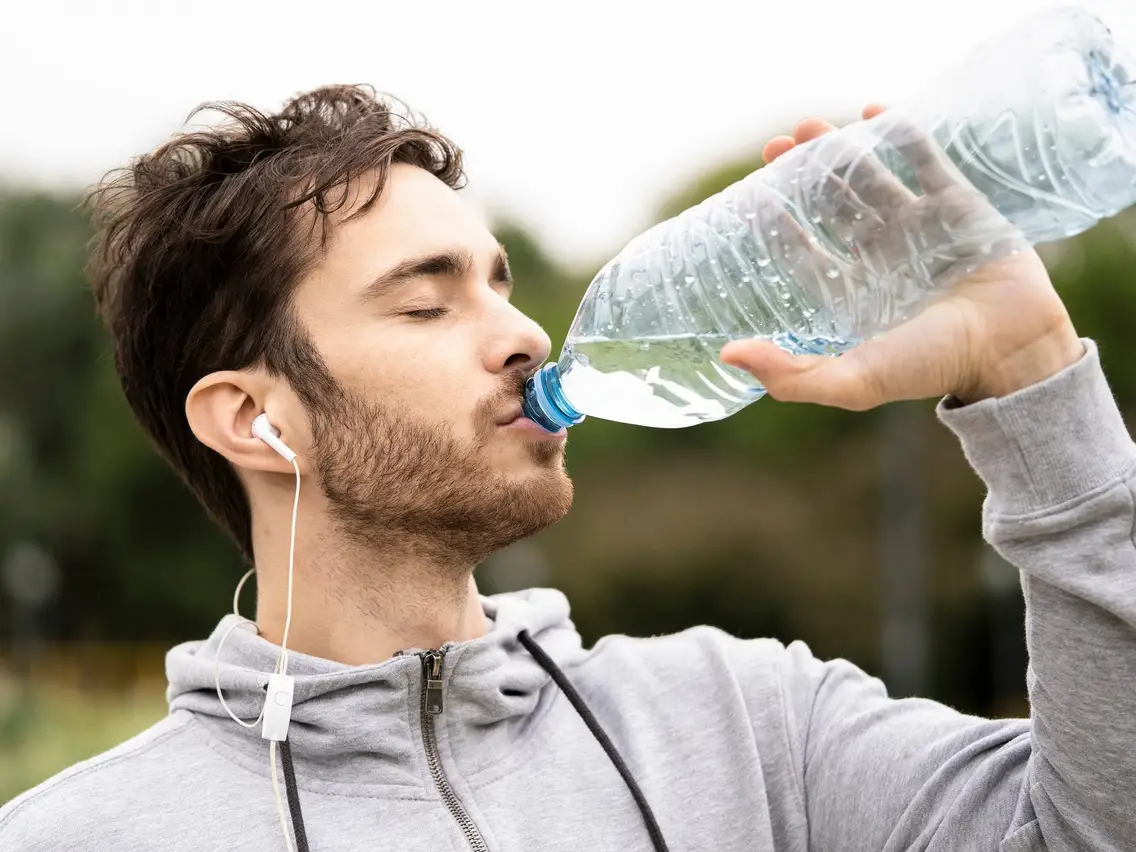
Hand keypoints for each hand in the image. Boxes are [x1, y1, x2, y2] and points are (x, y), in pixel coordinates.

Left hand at [719, 105, 1084, 407]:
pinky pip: (925, 161)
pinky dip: (901, 134)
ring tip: (809, 125)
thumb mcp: (853, 382)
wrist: (1011, 349)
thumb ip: (790, 375)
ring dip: (841, 150)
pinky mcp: (958, 205)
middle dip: (802, 174)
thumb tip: (727, 355)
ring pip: (870, 178)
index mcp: (853, 293)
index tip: (750, 196)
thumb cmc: (931, 368)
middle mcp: (881, 257)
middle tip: (775, 144)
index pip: (805, 251)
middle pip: (831, 206)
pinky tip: (873, 111)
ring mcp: (919, 228)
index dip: (778, 225)